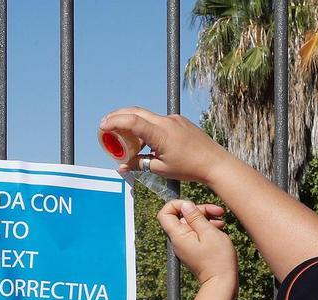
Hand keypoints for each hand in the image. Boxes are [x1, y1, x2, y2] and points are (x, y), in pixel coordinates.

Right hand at [98, 107, 229, 184]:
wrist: (215, 163)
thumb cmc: (189, 168)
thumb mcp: (160, 169)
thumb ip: (138, 164)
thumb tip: (121, 166)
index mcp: (160, 133)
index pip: (132, 121)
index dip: (114, 122)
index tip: (102, 126)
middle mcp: (166, 121)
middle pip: (136, 112)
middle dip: (118, 116)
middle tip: (106, 124)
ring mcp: (174, 119)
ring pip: (147, 116)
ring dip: (132, 122)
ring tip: (122, 136)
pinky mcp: (179, 122)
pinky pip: (158, 121)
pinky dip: (146, 126)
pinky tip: (142, 139)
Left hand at [157, 200, 235, 285]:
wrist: (222, 281)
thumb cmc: (218, 259)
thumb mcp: (209, 232)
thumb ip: (196, 217)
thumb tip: (185, 205)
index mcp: (178, 235)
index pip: (164, 213)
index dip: (177, 204)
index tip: (193, 204)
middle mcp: (178, 240)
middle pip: (181, 216)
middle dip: (199, 210)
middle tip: (217, 211)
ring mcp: (184, 245)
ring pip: (190, 223)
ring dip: (206, 218)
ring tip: (221, 220)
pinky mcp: (192, 249)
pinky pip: (195, 232)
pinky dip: (206, 227)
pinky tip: (219, 227)